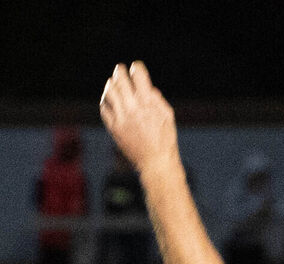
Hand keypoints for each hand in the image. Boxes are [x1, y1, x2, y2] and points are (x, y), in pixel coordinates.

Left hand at [99, 61, 177, 176]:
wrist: (156, 163)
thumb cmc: (165, 141)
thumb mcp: (168, 117)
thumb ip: (157, 99)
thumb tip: (147, 88)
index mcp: (148, 103)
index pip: (138, 74)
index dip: (137, 68)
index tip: (136, 68)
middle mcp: (133, 108)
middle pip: (120, 79)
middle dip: (120, 71)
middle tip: (120, 70)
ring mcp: (121, 118)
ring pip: (109, 91)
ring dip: (111, 85)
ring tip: (113, 84)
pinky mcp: (114, 128)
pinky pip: (104, 108)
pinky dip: (106, 102)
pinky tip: (110, 102)